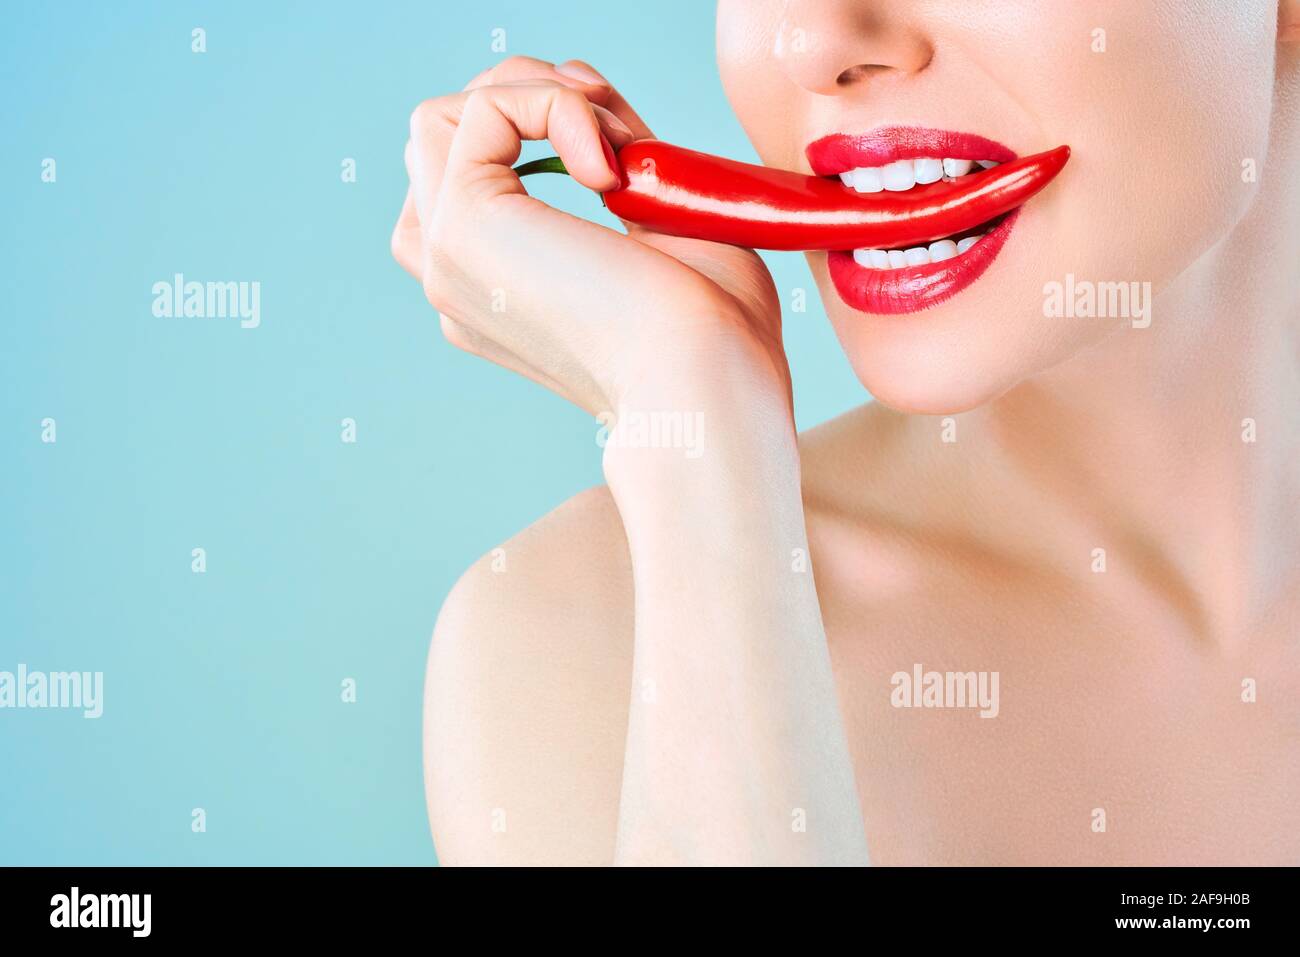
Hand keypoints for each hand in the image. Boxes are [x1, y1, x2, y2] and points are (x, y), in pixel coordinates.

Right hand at [391, 57, 790, 420]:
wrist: (706, 389)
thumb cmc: (712, 336)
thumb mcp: (662, 224)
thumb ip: (614, 158)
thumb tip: (585, 93)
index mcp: (496, 292)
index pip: (475, 171)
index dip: (545, 126)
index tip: (627, 145)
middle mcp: (457, 279)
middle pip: (442, 136)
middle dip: (531, 96)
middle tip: (618, 133)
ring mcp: (448, 256)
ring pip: (442, 115)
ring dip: (538, 95)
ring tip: (612, 144)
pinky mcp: (461, 229)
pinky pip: (481, 111)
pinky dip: (554, 105)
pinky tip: (608, 169)